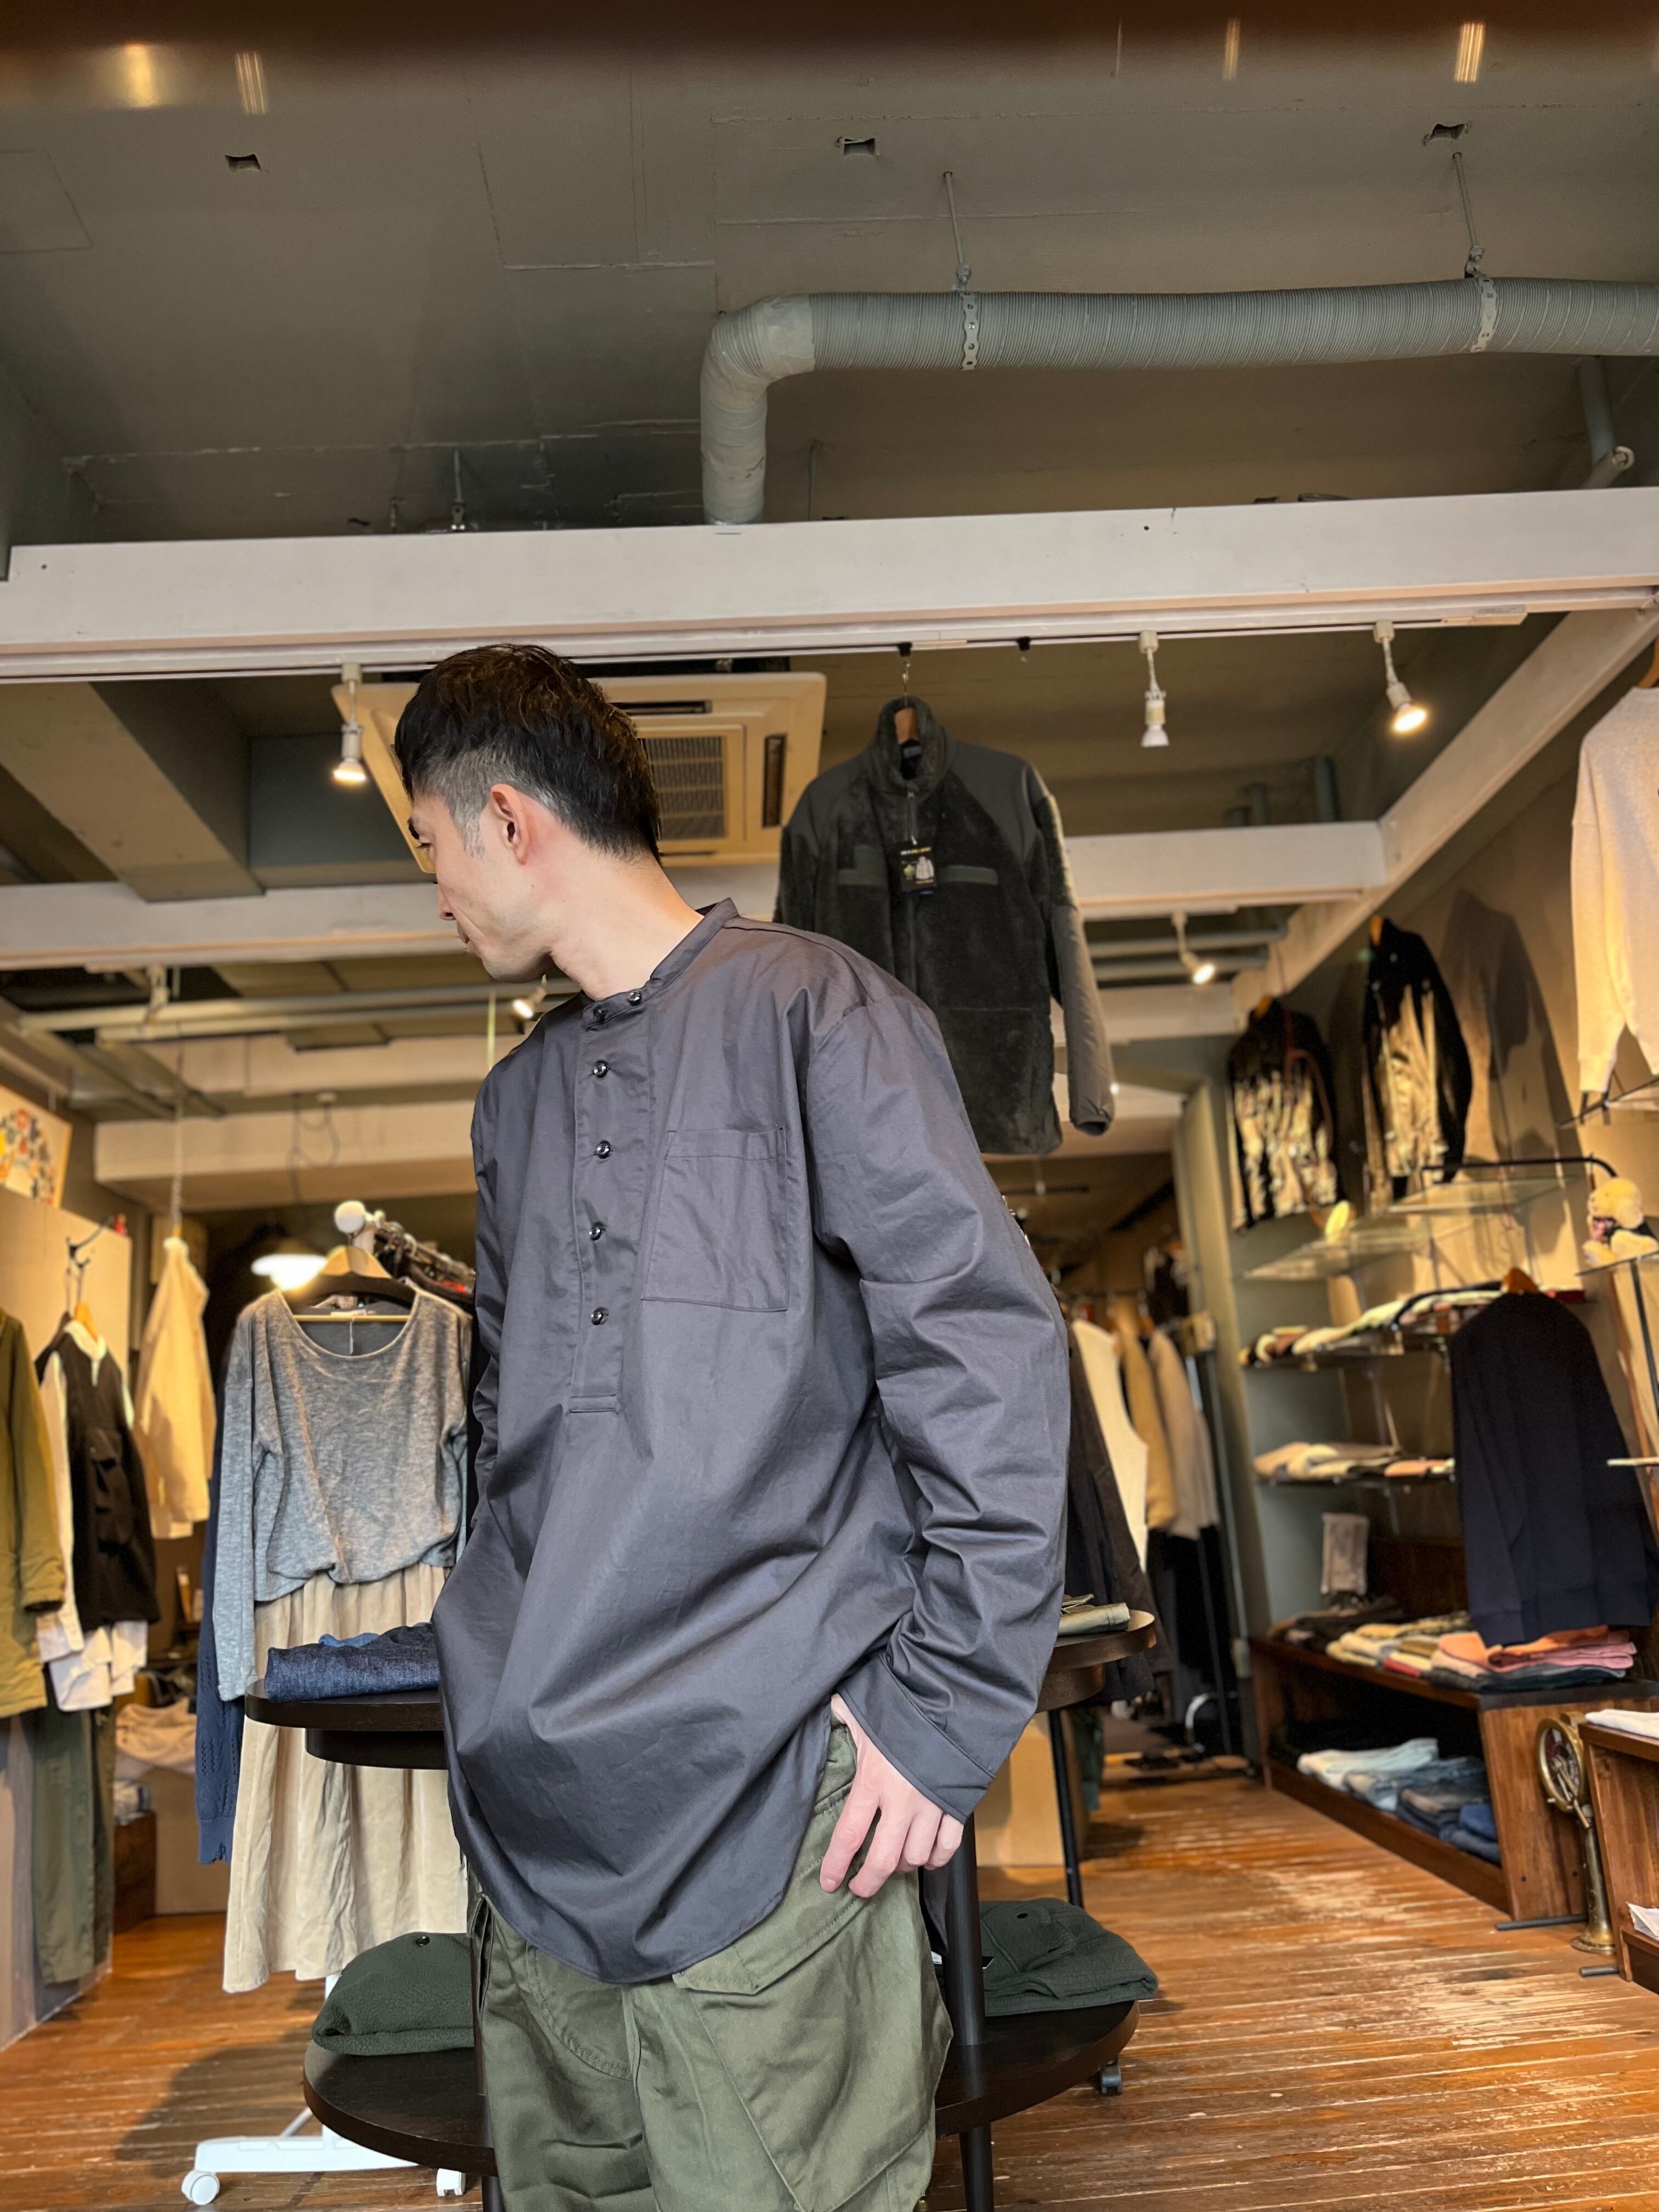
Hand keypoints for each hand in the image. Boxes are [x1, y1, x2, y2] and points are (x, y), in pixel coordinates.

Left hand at [819, 1694, 964, 1897]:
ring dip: (902, 1865)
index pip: (848, 1835)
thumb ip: (838, 1716)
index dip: (836, 1864)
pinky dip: (937, 1858)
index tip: (829, 1882)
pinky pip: (948, 1845)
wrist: (949, 1696)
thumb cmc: (899, 1702)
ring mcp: (932, 1804)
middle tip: (859, 1888)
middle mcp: (902, 1800)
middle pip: (884, 1859)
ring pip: (916, 1857)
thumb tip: (823, 1713)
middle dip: (869, 1881)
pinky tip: (927, 1859)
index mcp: (873, 1779)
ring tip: (892, 1863)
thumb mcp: (859, 1708)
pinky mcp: (956, 1803)